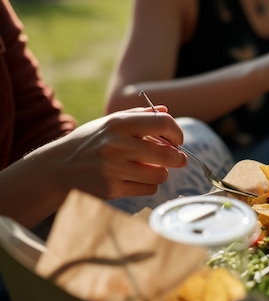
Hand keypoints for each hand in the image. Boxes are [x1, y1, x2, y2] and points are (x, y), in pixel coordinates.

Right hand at [32, 106, 186, 200]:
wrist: (59, 167)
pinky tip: (136, 179)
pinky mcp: (112, 190)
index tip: (178, 140)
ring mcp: (114, 169)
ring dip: (161, 172)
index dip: (177, 133)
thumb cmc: (91, 142)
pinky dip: (148, 185)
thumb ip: (138, 116)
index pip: (163, 123)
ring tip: (150, 168)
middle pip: (167, 155)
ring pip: (160, 175)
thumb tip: (165, 110)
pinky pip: (148, 189)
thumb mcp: (110, 122)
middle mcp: (116, 145)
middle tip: (178, 159)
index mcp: (118, 124)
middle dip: (178, 158)